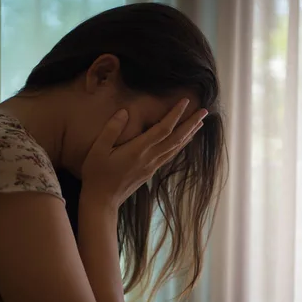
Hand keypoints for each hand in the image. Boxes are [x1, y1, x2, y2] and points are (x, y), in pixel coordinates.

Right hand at [80, 99, 206, 208]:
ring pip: (176, 147)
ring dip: (189, 134)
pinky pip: (170, 155)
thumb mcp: (98, 149)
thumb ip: (112, 129)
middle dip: (191, 124)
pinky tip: (185, 141)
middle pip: (176, 138)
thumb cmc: (97, 174)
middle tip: (205, 112)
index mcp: (138, 150)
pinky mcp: (151, 172)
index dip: (175, 114)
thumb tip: (124, 112)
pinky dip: (181, 146)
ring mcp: (152, 166)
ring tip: (200, 123)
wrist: (102, 200)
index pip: (163, 129)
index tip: (186, 101)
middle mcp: (149, 157)